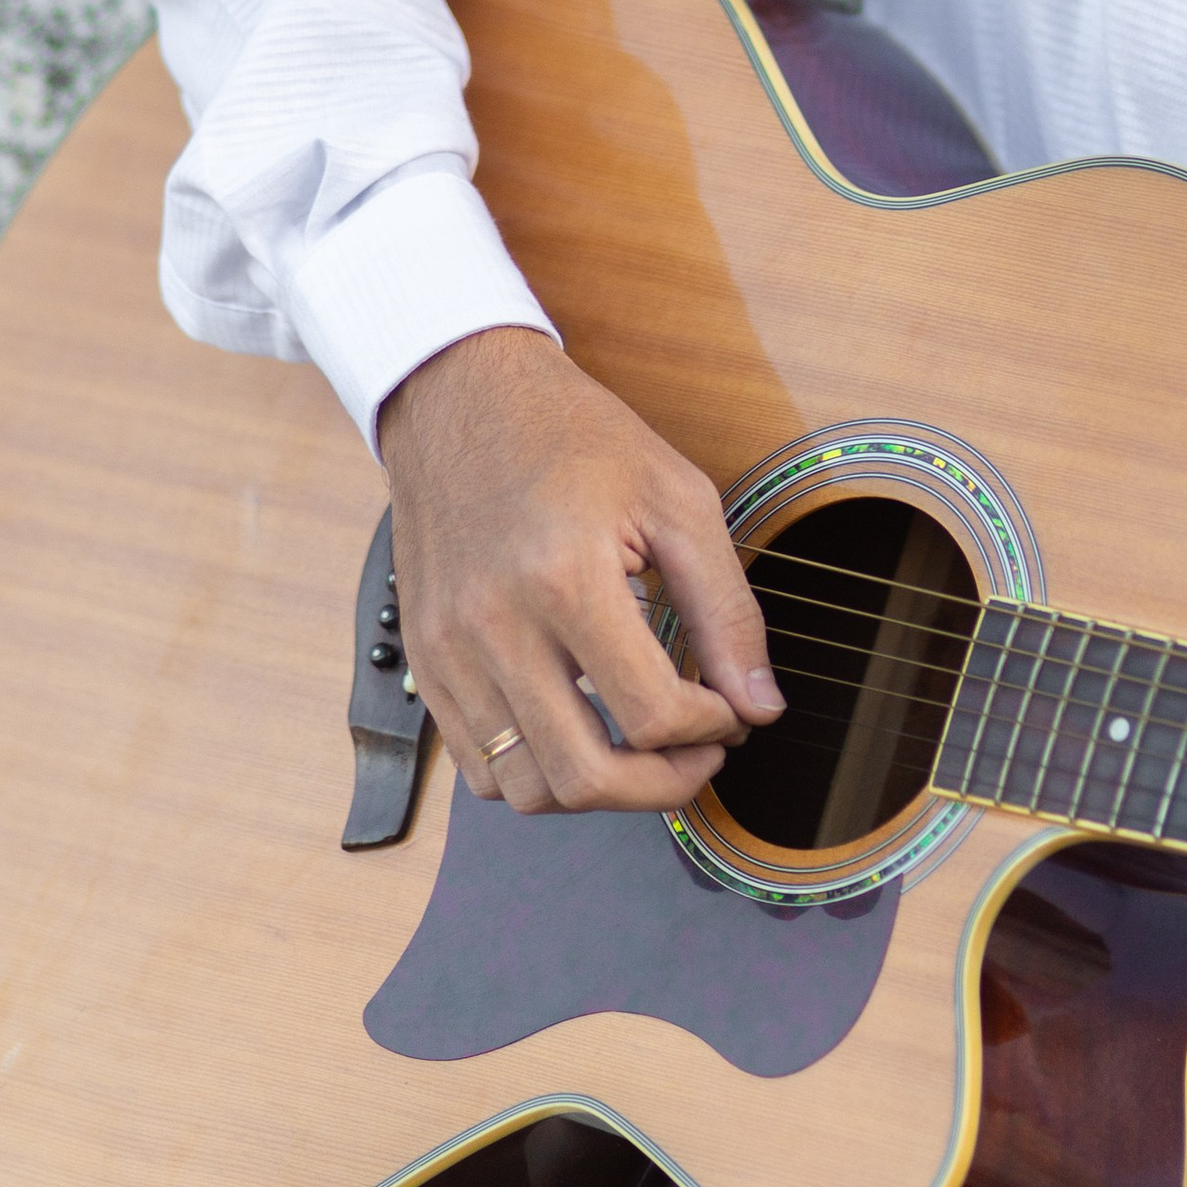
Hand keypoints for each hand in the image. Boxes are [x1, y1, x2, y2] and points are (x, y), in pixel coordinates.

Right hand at [378, 325, 781, 816]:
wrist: (462, 394)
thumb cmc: (572, 435)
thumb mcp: (677, 498)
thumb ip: (726, 610)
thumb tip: (759, 706)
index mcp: (566, 578)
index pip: (652, 714)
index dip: (711, 730)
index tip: (729, 709)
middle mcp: (496, 626)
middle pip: (586, 777)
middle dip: (664, 787)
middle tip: (699, 756)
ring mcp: (450, 652)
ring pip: (526, 791)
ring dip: (599, 791)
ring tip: (641, 750)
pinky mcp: (426, 661)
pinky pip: (478, 769)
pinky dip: (536, 775)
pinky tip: (579, 730)